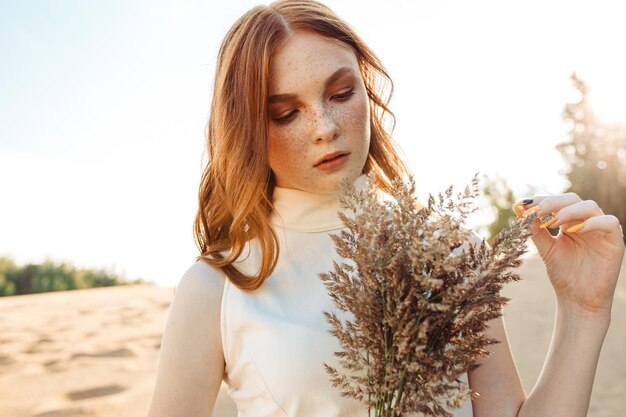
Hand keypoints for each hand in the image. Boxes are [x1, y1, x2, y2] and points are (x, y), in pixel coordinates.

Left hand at [513, 193, 624, 315]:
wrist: (578, 299)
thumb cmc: (563, 274)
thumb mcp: (546, 249)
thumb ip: (536, 231)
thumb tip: (522, 210)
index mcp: (569, 222)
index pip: (557, 202)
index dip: (541, 200)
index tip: (523, 204)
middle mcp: (586, 222)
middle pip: (573, 199)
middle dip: (552, 203)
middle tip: (537, 212)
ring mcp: (601, 230)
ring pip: (590, 206)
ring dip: (568, 211)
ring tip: (551, 223)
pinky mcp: (615, 242)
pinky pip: (609, 222)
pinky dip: (592, 222)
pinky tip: (574, 230)